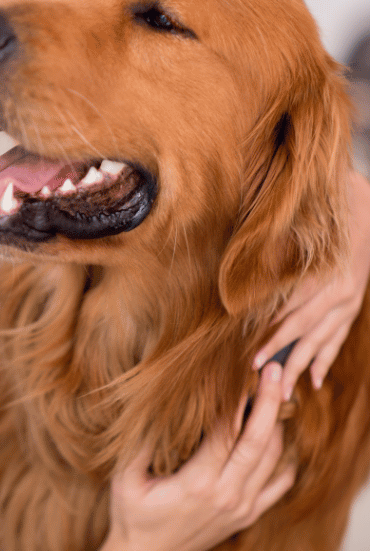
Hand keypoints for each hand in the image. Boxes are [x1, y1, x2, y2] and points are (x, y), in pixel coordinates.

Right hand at [102, 363, 293, 550]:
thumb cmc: (133, 515)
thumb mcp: (126, 477)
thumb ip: (140, 441)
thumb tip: (151, 402)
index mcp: (198, 483)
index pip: (226, 431)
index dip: (235, 398)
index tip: (240, 369)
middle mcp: (227, 495)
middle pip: (259, 441)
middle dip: (268, 401)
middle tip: (272, 369)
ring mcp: (242, 507)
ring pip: (273, 459)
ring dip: (276, 424)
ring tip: (273, 392)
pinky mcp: (247, 515)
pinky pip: (279, 484)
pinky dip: (284, 458)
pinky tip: (279, 436)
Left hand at [253, 170, 369, 400]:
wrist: (362, 211)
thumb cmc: (321, 220)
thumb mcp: (298, 235)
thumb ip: (276, 256)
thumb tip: (244, 275)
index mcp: (323, 278)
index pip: (293, 314)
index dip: (272, 335)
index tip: (251, 352)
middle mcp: (339, 294)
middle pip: (307, 332)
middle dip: (283, 355)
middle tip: (260, 376)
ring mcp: (348, 304)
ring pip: (324, 341)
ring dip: (303, 366)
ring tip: (286, 391)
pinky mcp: (352, 308)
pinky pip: (338, 339)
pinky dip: (326, 360)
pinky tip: (316, 380)